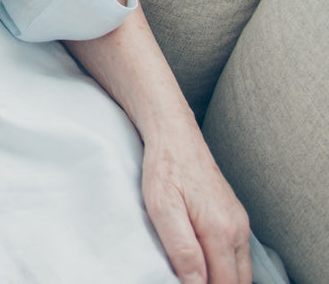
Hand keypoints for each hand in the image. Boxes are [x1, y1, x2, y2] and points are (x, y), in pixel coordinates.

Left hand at [141, 132, 250, 283]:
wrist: (174, 134)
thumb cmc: (164, 167)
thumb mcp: (162, 207)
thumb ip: (182, 249)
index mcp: (221, 230)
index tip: (185, 283)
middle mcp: (237, 229)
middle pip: (238, 281)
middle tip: (188, 280)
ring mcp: (239, 222)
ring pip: (241, 270)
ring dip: (223, 278)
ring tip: (195, 274)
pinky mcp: (235, 216)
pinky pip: (238, 254)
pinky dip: (226, 266)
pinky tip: (205, 262)